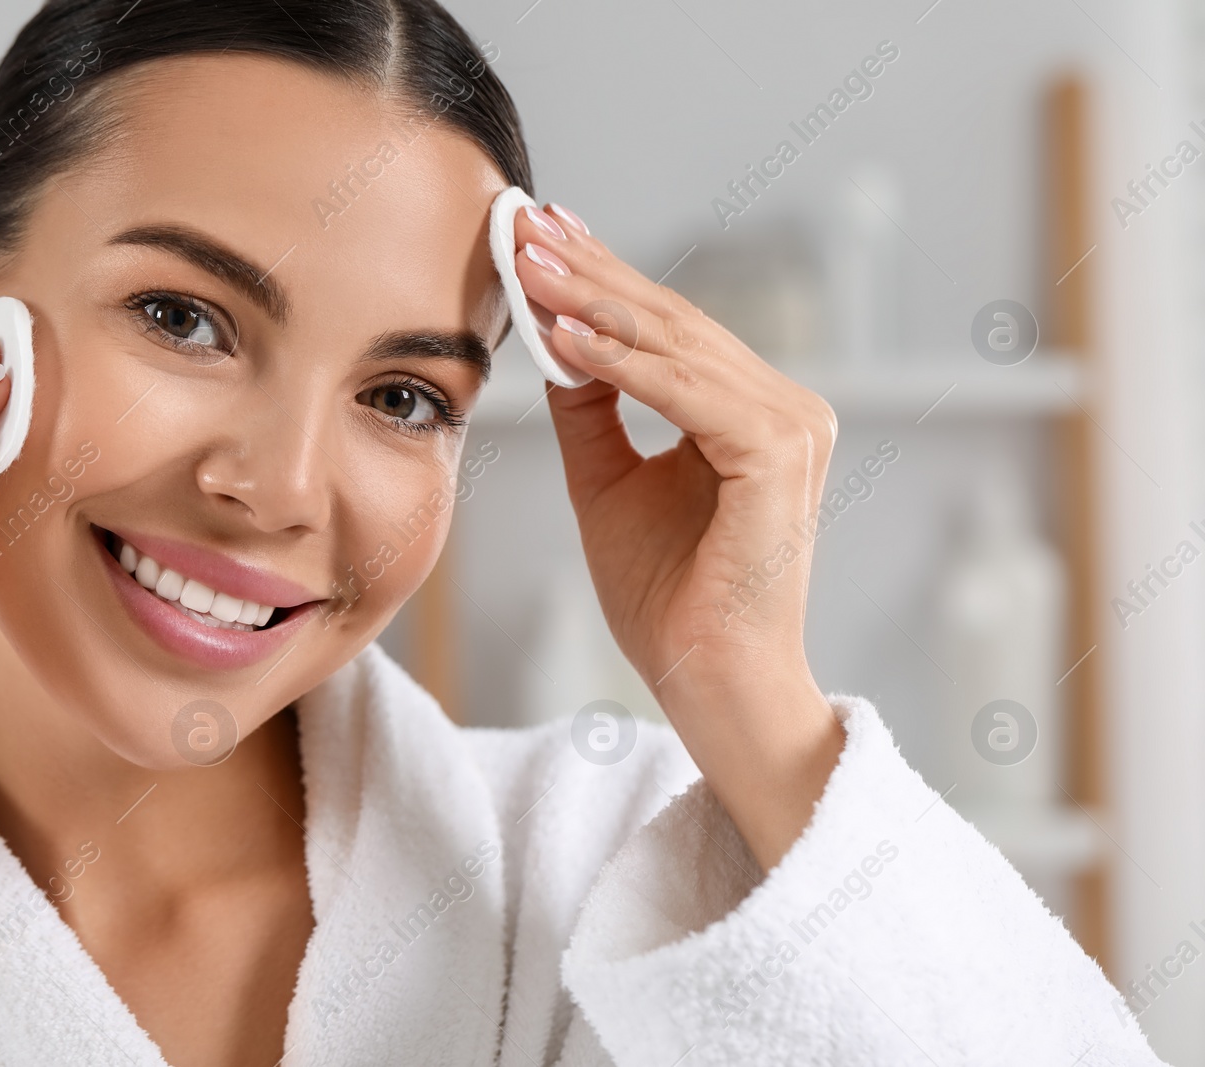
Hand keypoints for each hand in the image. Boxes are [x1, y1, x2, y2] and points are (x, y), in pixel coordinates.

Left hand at [511, 204, 844, 867]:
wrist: (708, 682)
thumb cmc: (669, 599)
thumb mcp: (609, 486)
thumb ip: (593, 411)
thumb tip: (558, 340)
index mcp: (749, 413)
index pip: (664, 331)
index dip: (599, 280)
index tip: (541, 235)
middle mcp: (782, 408)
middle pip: (669, 322)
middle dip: (589, 270)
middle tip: (527, 222)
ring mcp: (790, 427)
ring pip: (675, 345)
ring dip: (594, 300)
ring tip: (528, 262)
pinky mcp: (779, 455)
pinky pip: (685, 392)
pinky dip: (622, 361)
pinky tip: (564, 333)